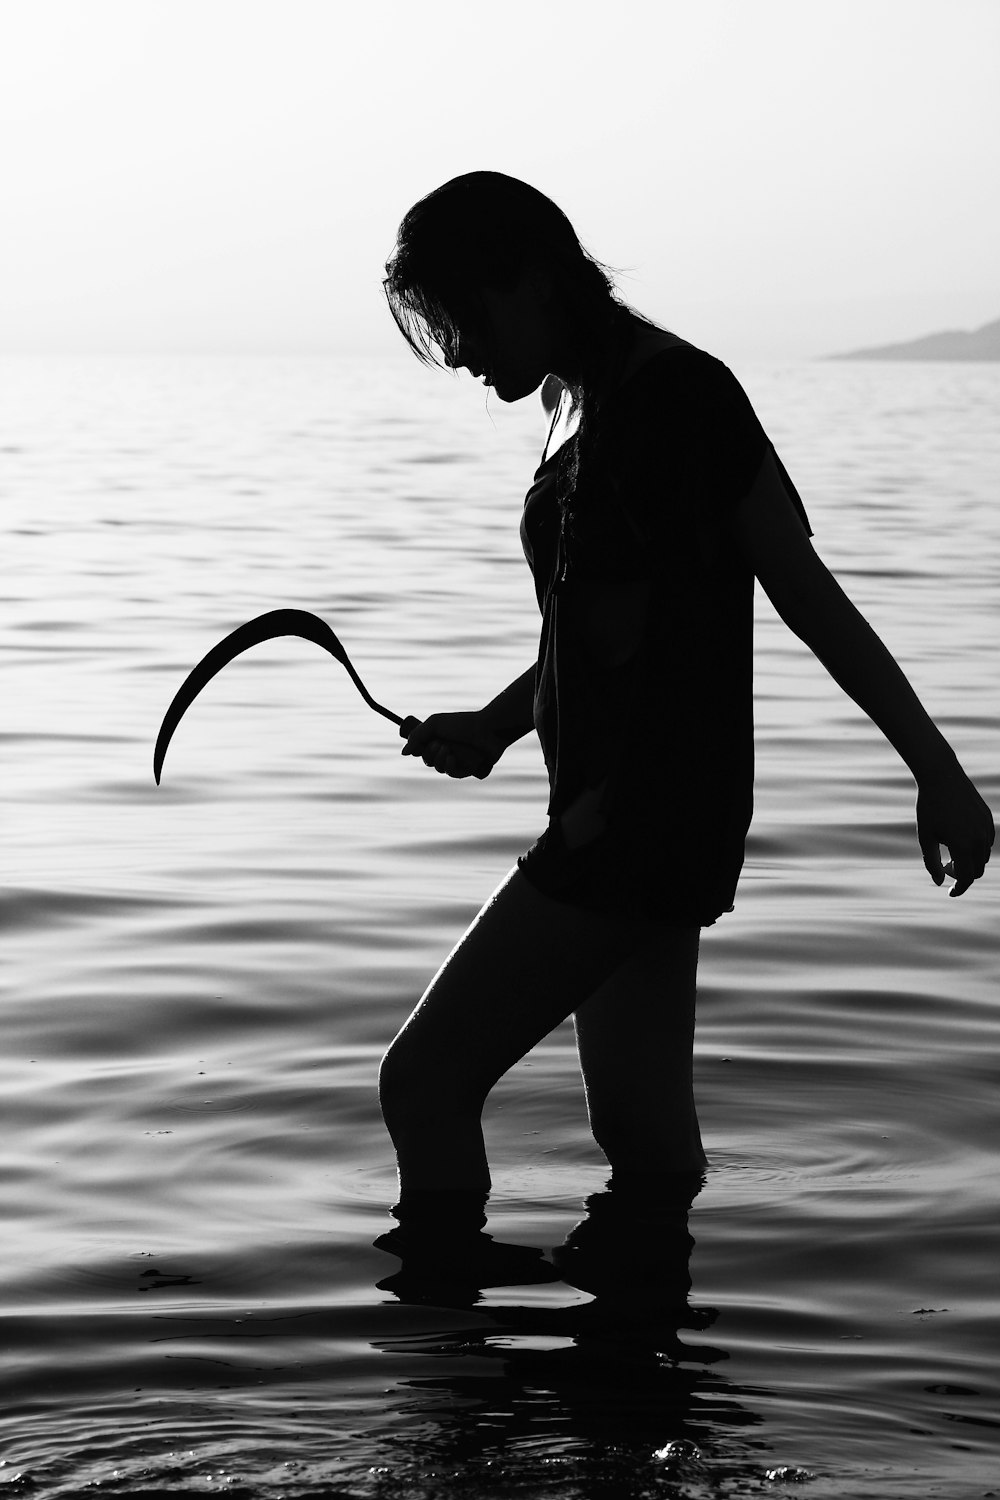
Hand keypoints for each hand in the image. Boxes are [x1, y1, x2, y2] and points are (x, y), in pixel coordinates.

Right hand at [401, 710, 505, 779]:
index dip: (417, 749)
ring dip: (439, 759)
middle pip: (428, 760)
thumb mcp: (435, 723)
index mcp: (438, 738)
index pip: (420, 749)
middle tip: (439, 743)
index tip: (419, 745)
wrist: (487, 729)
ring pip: (439, 768)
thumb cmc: (462, 723)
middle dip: (430, 753)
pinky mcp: (467, 769)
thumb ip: (417, 736)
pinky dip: (450, 766)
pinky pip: (452, 774)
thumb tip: (404, 753)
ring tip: (448, 749)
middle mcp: (446, 749)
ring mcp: (457, 760)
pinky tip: (452, 758)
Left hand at [916, 763, 994, 896]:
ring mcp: (987, 827)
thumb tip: (939, 883)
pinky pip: (987, 842)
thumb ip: (931, 862)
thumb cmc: (928, 807)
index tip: (950, 893)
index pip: (966, 878)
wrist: (941, 776)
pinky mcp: (988, 818)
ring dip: (969, 861)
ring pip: (983, 856)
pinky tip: (961, 841)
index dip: (958, 889)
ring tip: (950, 851)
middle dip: (962, 874)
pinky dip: (976, 848)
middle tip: (944, 865)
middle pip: (976, 870)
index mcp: (963, 845)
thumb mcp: (925, 837)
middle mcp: (979, 838)